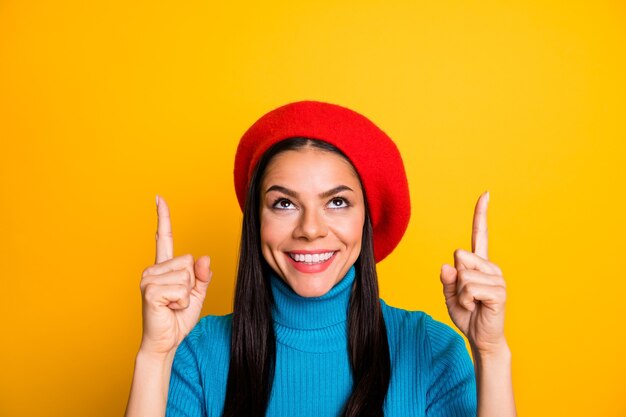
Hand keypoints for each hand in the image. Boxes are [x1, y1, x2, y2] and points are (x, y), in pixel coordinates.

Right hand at [138, 195, 211, 357]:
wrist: (165, 342)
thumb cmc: (178, 318)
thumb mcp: (197, 295)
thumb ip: (202, 276)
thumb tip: (203, 258)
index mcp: (164, 268)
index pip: (164, 238)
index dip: (163, 217)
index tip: (159, 197)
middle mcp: (153, 269)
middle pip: (188, 261)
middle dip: (191, 283)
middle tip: (177, 300)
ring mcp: (149, 279)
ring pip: (186, 275)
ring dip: (186, 295)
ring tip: (172, 305)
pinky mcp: (150, 291)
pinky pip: (181, 289)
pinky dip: (182, 302)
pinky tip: (169, 308)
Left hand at [439, 191, 507, 354]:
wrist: (481, 337)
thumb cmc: (467, 314)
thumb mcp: (450, 294)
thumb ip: (448, 279)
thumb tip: (448, 266)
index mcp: (479, 263)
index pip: (480, 234)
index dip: (481, 214)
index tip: (486, 193)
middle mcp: (490, 266)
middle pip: (460, 256)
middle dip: (455, 278)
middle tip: (465, 296)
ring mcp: (497, 278)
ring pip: (463, 274)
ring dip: (460, 293)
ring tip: (471, 303)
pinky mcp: (499, 292)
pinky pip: (470, 288)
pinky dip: (466, 300)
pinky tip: (476, 307)